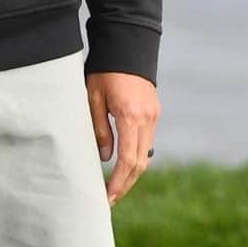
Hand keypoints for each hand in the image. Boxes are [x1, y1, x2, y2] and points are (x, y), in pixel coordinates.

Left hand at [86, 71, 160, 205]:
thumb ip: (99, 129)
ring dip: (131, 173)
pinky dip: (136, 157)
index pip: (128, 160)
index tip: (107, 196)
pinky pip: (147, 142)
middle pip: (141, 163)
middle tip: (108, 200)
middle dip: (125, 184)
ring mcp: (154, 116)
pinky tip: (122, 165)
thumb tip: (105, 159)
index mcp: (131, 116)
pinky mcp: (154, 112)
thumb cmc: (104, 70)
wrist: (126, 46)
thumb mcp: (93, 97)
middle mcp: (148, 119)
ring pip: (146, 155)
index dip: (118, 182)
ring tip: (113, 186)